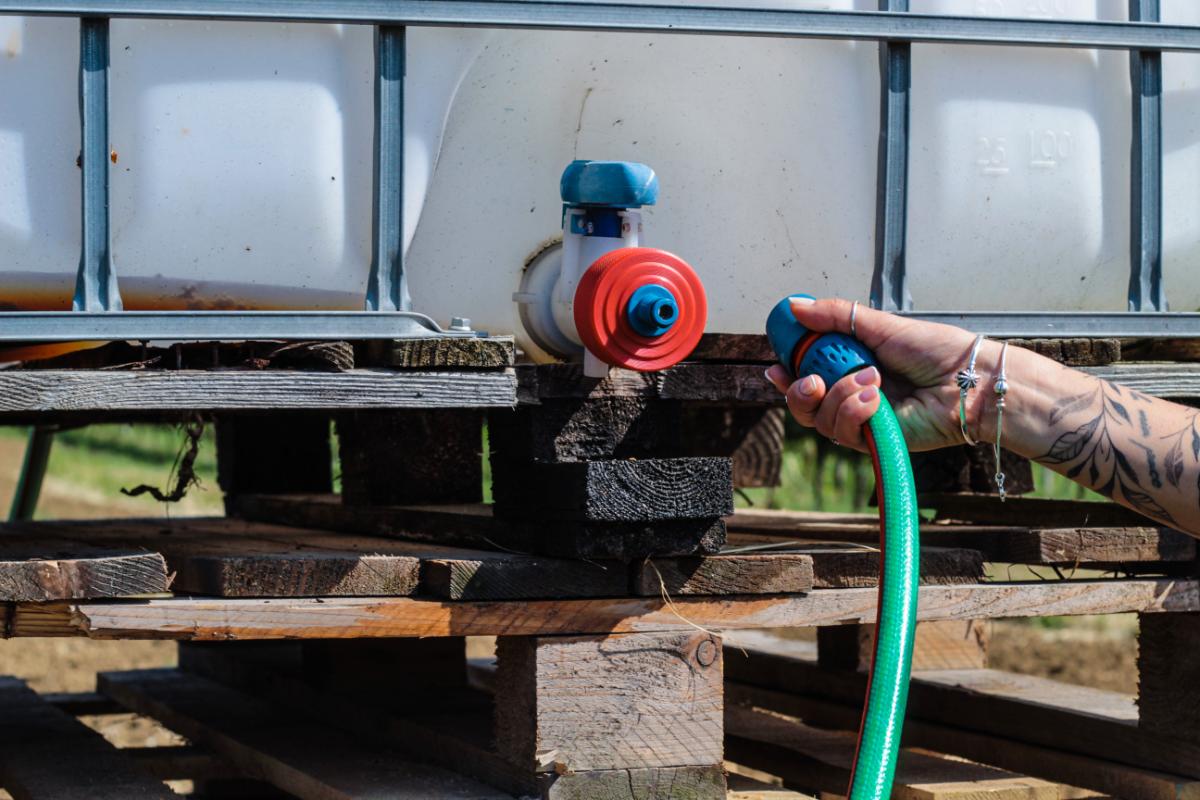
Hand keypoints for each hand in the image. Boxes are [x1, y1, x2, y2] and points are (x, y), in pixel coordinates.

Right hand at [765, 296, 980, 451]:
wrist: (966, 381)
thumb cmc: (936, 352)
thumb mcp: (880, 325)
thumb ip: (835, 316)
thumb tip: (796, 306)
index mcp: (851, 364)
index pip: (806, 372)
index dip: (787, 373)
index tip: (777, 366)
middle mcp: (851, 392)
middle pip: (804, 403)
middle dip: (800, 391)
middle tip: (812, 380)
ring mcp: (861, 418)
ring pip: (819, 418)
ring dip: (840, 396)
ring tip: (872, 380)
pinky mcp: (872, 440)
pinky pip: (842, 432)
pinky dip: (853, 412)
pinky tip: (876, 399)